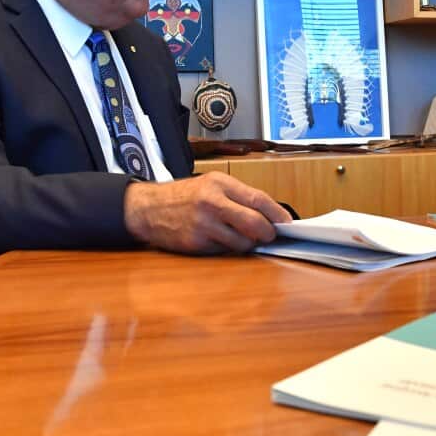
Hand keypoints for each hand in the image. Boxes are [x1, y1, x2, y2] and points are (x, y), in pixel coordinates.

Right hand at [123, 172, 291, 253]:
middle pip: (255, 223)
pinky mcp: (196, 243)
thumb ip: (239, 196)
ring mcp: (203, 225)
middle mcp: (212, 203)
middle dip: (267, 233)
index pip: (258, 199)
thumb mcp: (211, 184)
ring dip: (248, 243)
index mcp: (219, 184)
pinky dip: (228, 248)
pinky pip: (224, 250)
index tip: (287, 223)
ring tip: (240, 236)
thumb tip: (270, 214)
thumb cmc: (183, 196)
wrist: (147, 209)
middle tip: (270, 235)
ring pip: (242, 242)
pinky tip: (218, 239)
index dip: (277, 214)